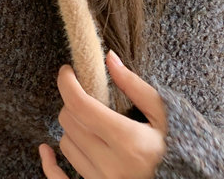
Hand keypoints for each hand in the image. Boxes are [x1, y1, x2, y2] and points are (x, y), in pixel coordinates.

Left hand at [39, 50, 166, 178]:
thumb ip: (134, 86)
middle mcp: (111, 165)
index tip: (68, 70)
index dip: (67, 82)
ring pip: (66, 144)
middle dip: (72, 102)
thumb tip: (109, 58)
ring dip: (73, 128)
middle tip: (86, 96)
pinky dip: (50, 164)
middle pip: (69, 121)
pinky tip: (46, 150)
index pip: (80, 104)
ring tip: (91, 123)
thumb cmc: (177, 147)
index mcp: (128, 140)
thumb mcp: (162, 114)